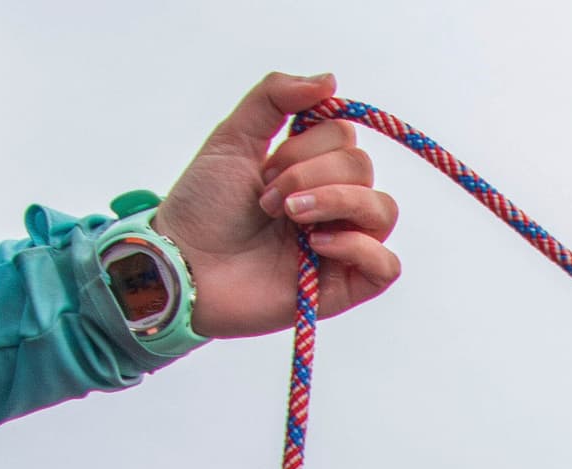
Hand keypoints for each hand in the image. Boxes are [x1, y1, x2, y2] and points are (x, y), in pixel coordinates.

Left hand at [152, 74, 405, 335]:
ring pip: (381, 209)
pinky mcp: (345, 286)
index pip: (345, 137)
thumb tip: (330, 80)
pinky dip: (357, 247)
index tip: (264, 170)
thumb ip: (274, 97)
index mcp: (311, 170)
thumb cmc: (203, 207)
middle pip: (362, 168)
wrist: (185, 265)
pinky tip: (315, 245)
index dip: (308, 146)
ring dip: (333, 202)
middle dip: (310, 175)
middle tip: (267, 201)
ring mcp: (342, 246)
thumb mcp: (233, 136)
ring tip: (289, 217)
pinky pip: (386, 264)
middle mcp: (332, 205)